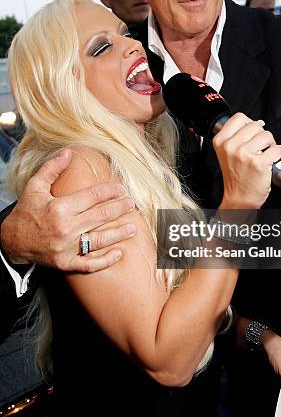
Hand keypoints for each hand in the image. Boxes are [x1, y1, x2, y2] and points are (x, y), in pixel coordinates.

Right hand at [1, 149, 136, 271]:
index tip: (121, 189)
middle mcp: (65, 228)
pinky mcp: (65, 263)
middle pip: (100, 216)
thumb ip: (52, 168)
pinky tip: (118, 253)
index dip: (110, 191)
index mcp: (59, 208)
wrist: (12, 242)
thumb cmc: (26, 213)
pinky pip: (89, 264)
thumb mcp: (35, 187)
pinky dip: (105, 260)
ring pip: (99, 240)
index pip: (92, 197)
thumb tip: (68, 152)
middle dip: (119, 209)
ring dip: (119, 233)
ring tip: (133, 228)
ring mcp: (66, 248)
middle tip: (131, 204)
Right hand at [213, 113, 280, 208]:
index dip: (249, 123)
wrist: (239, 198)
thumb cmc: (235, 177)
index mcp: (221, 141)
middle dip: (262, 135)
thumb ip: (235, 136)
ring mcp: (244, 154)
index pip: (239, 117)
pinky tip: (273, 160)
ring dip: (271, 144)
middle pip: (255, 125)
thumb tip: (256, 123)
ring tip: (266, 154)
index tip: (252, 133)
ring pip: (267, 135)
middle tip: (260, 147)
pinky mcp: (259, 163)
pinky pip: (277, 149)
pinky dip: (279, 154)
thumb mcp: (226, 153)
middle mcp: (231, 146)